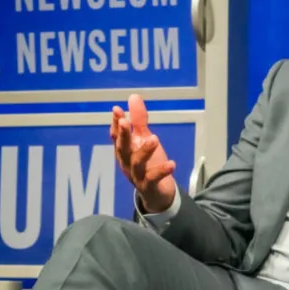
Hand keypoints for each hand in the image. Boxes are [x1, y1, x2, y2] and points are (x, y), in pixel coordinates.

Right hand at [110, 94, 176, 212]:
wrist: (157, 193)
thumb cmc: (148, 163)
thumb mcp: (144, 139)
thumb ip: (139, 120)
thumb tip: (134, 96)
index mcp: (125, 151)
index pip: (117, 136)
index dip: (116, 124)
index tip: (116, 109)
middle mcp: (127, 163)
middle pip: (122, 149)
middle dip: (123, 135)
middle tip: (125, 121)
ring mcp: (137, 176)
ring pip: (137, 164)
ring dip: (144, 151)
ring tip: (154, 138)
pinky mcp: (149, 186)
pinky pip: (153, 179)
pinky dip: (161, 171)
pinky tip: (172, 164)